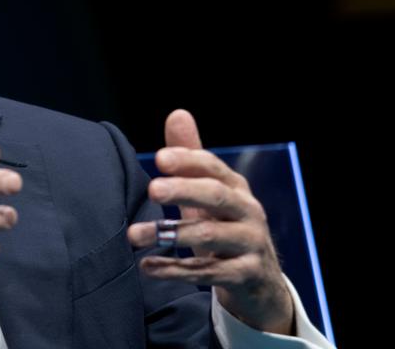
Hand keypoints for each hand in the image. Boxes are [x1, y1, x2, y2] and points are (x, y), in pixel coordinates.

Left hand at [127, 109, 294, 334]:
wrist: (260, 281)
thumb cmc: (226, 227)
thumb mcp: (209, 193)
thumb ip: (191, 158)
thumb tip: (177, 114)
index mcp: (235, 187)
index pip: (213, 167)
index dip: (188, 160)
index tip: (159, 158)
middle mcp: (247, 211)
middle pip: (216, 196)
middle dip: (183, 191)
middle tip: (152, 190)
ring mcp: (249, 243)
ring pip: (210, 236)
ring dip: (170, 234)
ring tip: (133, 235)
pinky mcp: (246, 274)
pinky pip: (208, 272)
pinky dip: (175, 270)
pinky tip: (147, 267)